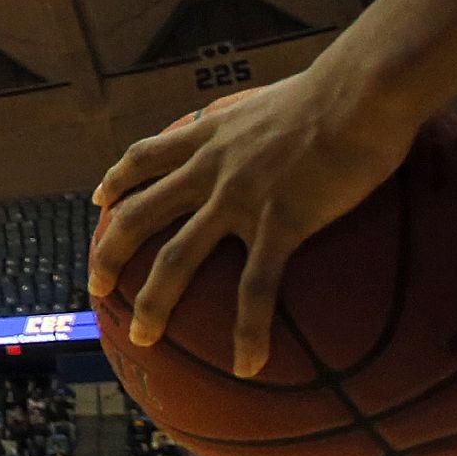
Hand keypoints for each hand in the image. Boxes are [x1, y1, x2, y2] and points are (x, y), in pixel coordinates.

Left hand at [86, 64, 420, 376]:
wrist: (360, 91)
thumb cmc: (337, 90)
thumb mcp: (277, 100)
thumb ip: (261, 121)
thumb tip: (275, 124)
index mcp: (209, 137)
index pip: (145, 158)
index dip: (117, 181)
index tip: (99, 202)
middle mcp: (209, 170)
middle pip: (138, 216)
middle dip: (108, 254)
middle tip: (96, 287)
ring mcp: (238, 199)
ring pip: (175, 260)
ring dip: (153, 304)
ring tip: (141, 338)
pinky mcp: (279, 224)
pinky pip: (255, 289)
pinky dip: (248, 331)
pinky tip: (246, 365)